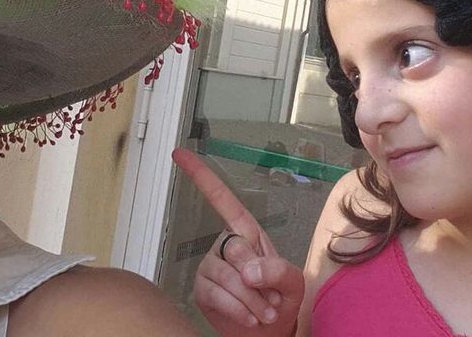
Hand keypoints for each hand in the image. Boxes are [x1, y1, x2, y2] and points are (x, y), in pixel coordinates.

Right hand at [172, 149, 303, 336]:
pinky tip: (250, 318)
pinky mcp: (202, 291)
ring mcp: (210, 267)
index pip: (222, 199)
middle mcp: (224, 245)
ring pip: (227, 278)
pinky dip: (239, 311)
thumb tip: (248, 272)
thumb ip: (277, 271)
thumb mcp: (292, 282)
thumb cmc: (281, 299)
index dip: (201, 176)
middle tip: (272, 299)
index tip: (179, 153)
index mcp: (246, 232)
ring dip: (251, 301)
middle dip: (258, 280)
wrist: (267, 333)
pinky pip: (216, 296)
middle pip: (235, 250)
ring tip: (265, 313)